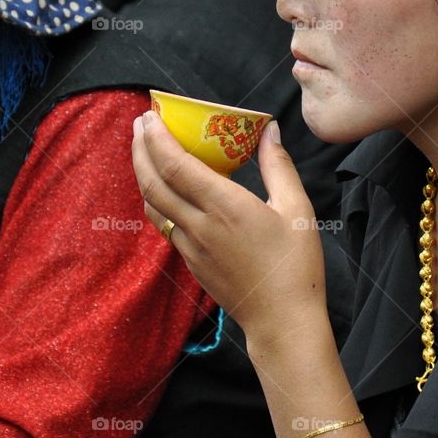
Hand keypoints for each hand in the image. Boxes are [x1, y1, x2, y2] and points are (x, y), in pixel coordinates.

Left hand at [132, 113, 326, 343]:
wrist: (282, 321)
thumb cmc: (296, 266)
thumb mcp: (297, 210)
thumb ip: (278, 166)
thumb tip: (270, 131)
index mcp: (225, 207)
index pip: (175, 165)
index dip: (156, 138)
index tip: (150, 116)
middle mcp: (200, 225)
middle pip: (153, 182)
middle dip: (140, 149)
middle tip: (140, 123)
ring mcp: (191, 247)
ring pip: (153, 205)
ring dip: (143, 174)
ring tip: (145, 151)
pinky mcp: (191, 262)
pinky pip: (165, 224)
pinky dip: (157, 199)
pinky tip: (165, 189)